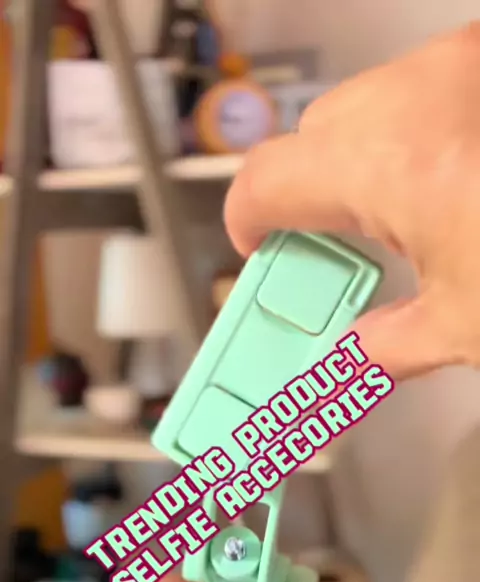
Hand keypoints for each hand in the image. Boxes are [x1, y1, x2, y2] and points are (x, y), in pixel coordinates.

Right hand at [225, 23, 479, 380]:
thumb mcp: (467, 325)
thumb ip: (382, 350)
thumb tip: (342, 372)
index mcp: (394, 160)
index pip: (263, 180)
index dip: (247, 223)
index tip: (256, 248)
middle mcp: (423, 90)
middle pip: (312, 140)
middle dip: (314, 200)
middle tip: (338, 255)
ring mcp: (463, 63)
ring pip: (366, 105)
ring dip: (364, 162)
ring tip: (405, 222)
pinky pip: (421, 87)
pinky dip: (414, 131)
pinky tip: (448, 180)